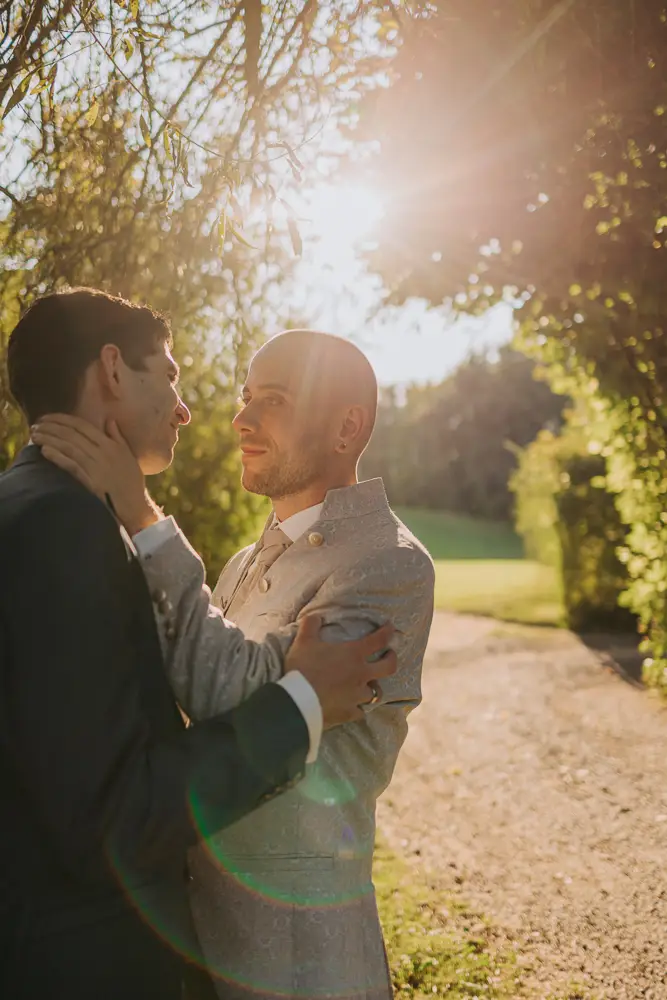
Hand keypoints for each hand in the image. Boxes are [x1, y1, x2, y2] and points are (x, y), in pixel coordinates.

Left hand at [31, 414, 160, 535]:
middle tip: (35, 425)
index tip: (47, 417)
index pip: (83, 426)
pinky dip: (58, 457)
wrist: (135, 507)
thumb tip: (109, 420)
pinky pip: (71, 466)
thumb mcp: (128, 456)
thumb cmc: (132, 482)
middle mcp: (103, 453)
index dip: (62, 419)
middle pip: (72, 434)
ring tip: (34, 435)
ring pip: (69, 447)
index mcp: (111, 445)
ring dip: (50, 439)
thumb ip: (118, 437)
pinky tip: (45, 451)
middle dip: (51, 427)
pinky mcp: (91, 482)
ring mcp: (96, 467)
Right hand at [286, 616, 396, 727]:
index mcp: (353, 654)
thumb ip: (311, 625)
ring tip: (368, 685)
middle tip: (390, 656)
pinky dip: (358, 708)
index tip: (391, 628)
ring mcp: (357, 696)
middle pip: (389, 667)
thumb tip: (316, 616)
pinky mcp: (349, 713)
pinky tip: (354, 707)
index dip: (387, 632)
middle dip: (392, 659)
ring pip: (376, 693)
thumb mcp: (304, 641)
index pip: (378, 640)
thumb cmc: (303, 668)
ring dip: (373, 688)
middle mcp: (361, 674)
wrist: (298, 701)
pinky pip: (361, 711)